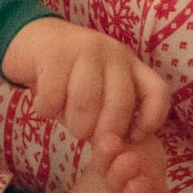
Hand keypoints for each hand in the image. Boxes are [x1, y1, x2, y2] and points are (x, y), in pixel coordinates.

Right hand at [0, 17, 169, 145]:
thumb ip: (111, 117)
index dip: (150, 120)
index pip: (157, 92)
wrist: (35, 41)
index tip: (131, 136)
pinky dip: (47, 110)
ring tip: (67, 123)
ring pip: (87, 99)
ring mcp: (85, 48)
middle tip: (87, 138)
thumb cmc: (70, 79)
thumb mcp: (99, 94)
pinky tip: (44, 109)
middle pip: (121, 102)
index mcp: (131, 66)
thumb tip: (116, 151)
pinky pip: (54, 93)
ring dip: (75, 122)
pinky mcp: (55, 51)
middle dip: (104, 132)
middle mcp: (114, 53)